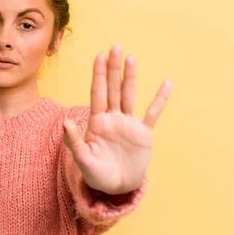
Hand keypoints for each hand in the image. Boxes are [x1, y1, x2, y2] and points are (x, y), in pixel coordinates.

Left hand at [62, 45, 171, 194]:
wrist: (116, 187)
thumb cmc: (96, 174)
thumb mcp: (83, 160)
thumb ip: (74, 142)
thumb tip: (66, 123)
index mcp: (97, 122)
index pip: (97, 93)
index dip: (98, 75)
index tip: (98, 56)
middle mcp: (112, 118)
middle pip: (113, 89)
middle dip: (113, 69)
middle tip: (115, 47)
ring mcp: (128, 124)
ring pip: (130, 96)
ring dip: (131, 78)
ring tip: (132, 58)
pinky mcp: (144, 133)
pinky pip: (153, 113)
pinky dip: (160, 99)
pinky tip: (167, 84)